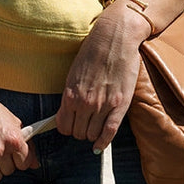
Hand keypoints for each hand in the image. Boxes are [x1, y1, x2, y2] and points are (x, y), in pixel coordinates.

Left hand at [56, 2, 151, 151]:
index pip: (63, 126)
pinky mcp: (119, 105)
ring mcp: (102, 105)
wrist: (115, 37)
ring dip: (92, 134)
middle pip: (78, 133)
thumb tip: (67, 113)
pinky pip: (109, 132)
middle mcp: (84, 103)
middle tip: (85, 124)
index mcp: (70, 94)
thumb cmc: (93, 53)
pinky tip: (100, 147)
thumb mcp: (73, 74)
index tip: (71, 125)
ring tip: (95, 126)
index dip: (67, 128)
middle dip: (80, 131)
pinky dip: (103, 143)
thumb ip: (70, 95)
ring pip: (92, 135)